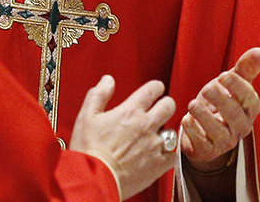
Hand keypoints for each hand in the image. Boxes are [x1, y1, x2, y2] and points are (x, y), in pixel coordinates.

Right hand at [69, 75, 177, 199]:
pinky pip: (173, 154)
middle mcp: (146, 125)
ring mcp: (154, 146)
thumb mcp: (86, 115)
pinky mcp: (158, 165)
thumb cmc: (89, 148)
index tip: (154, 89)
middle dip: (165, 104)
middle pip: (169, 106)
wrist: (95, 178)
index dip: (155, 87)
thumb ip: (99, 94)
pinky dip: (169, 151)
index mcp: (130, 111)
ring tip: (157, 133)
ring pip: (172, 130)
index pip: (153, 89)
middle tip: (159, 108)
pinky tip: (160, 152)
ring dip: (165, 129)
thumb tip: (108, 80)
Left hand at [180, 47, 259, 170]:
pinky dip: (194, 132)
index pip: (249, 99)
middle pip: (235, 116)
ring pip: (219, 132)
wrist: (205, 130)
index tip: (223, 76)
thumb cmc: (221, 102)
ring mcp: (226, 140)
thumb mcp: (231, 84)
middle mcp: (241, 126)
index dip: (238, 87)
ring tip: (193, 104)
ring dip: (205, 117)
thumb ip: (245, 69)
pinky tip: (186, 120)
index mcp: (249, 109)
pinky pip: (203, 144)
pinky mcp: (209, 150)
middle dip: (222, 101)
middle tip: (207, 89)